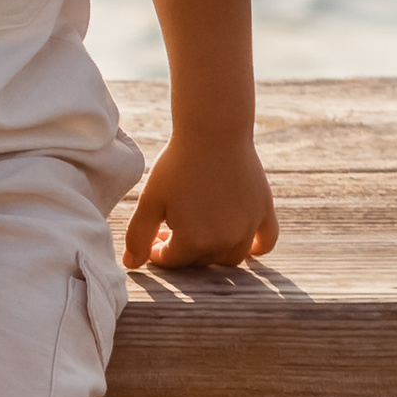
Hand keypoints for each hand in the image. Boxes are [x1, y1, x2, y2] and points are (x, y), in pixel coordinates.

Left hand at [121, 136, 277, 270]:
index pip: (172, 260)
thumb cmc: (178, 164)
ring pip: (231, 257)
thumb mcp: (150, 200)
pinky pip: (265, 242)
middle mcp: (225, 241)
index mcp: (194, 241)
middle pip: (201, 261)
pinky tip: (241, 240)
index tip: (153, 235)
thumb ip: (138, 235)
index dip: (157, 251)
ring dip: (214, 252)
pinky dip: (255, 247)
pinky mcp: (264, 213)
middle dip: (183, 249)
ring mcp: (248, 229)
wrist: (213, 132)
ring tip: (201, 231)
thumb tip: (131, 265)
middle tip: (172, 228)